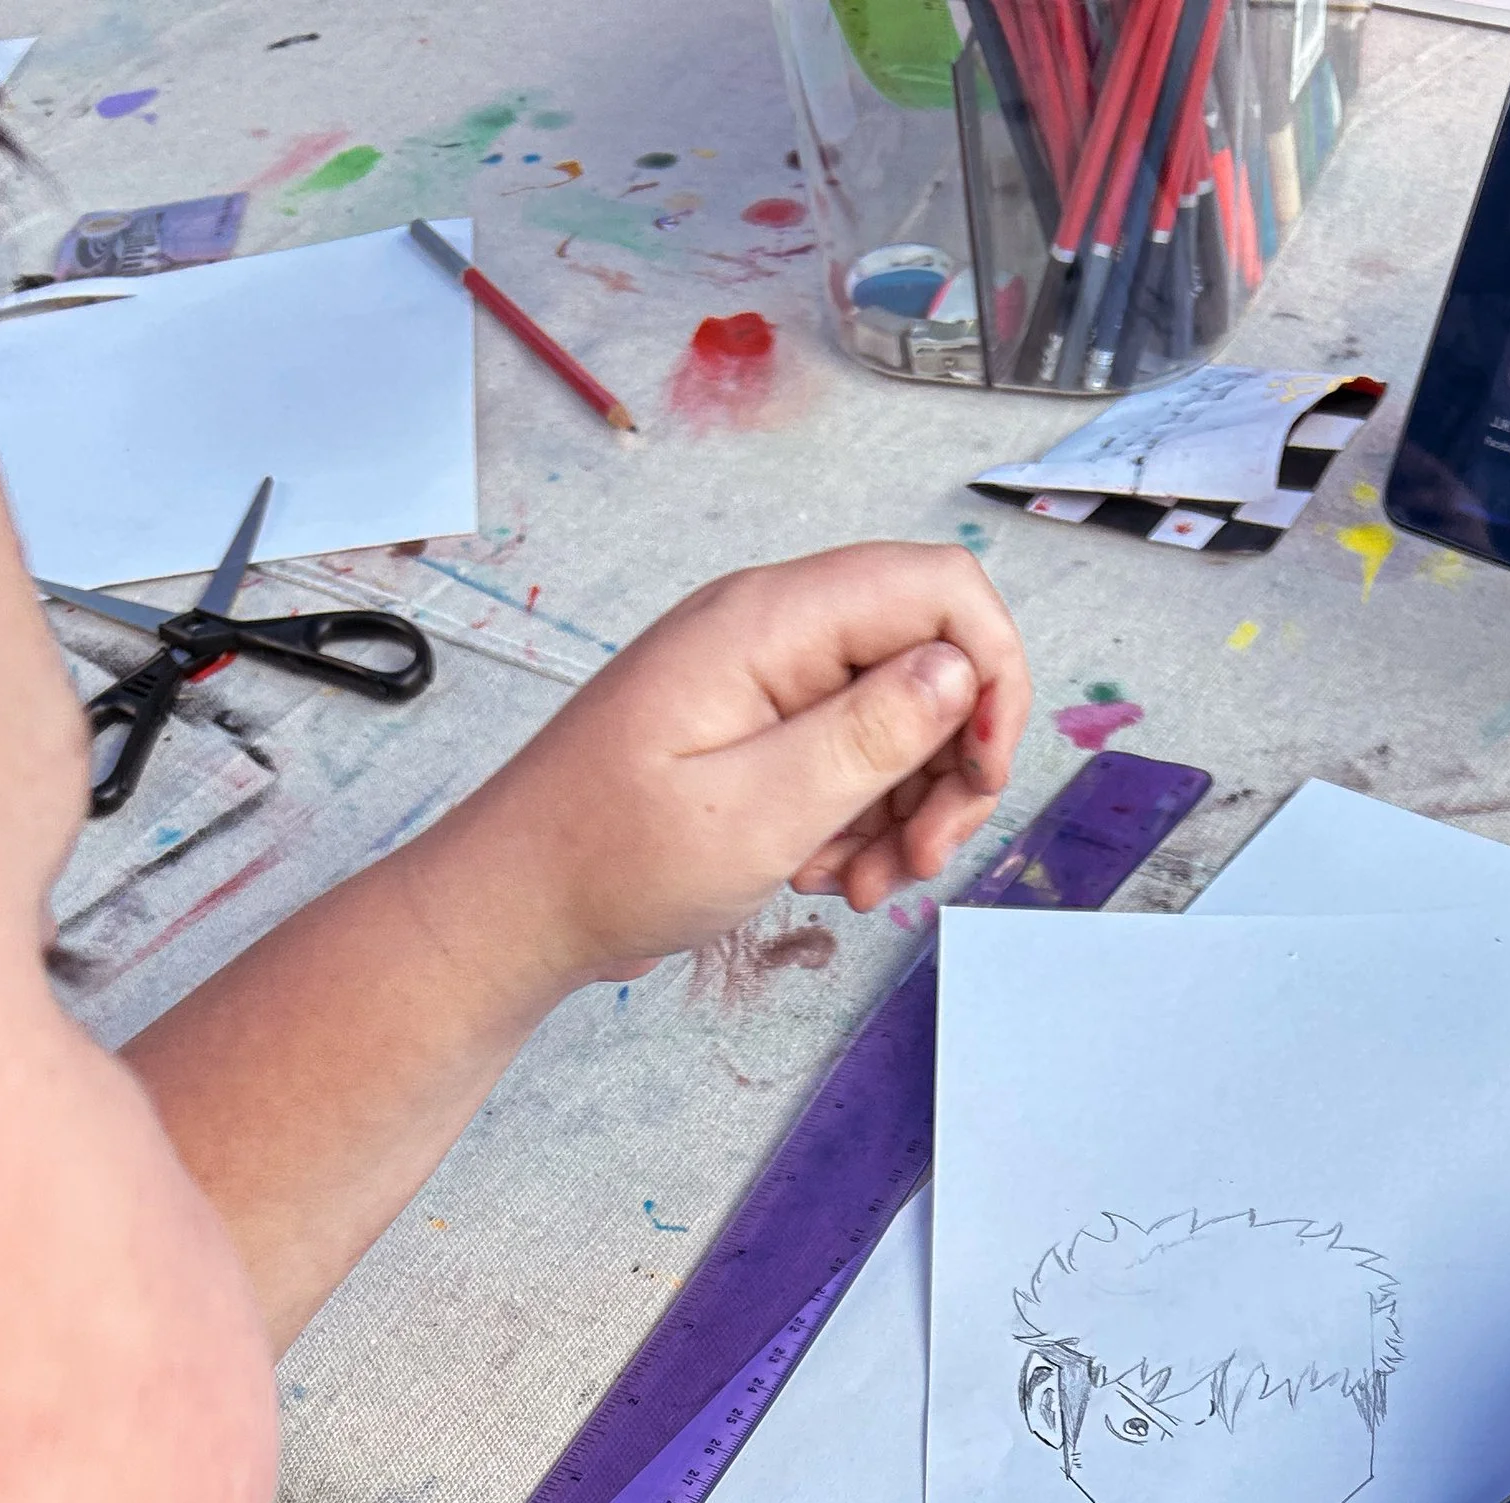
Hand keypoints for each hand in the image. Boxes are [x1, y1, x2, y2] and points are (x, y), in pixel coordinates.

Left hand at [469, 542, 1033, 992]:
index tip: (982, 775)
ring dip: (908, 812)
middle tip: (924, 858)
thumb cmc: (606, 859)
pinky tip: (827, 874)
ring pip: (901, 723)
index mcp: (769, 623)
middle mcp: (774, 634)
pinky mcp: (759, 732)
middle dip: (950, 766)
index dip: (990, 673)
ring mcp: (767, 683)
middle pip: (932, 661)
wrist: (519, 905)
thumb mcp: (755, 810)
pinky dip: (863, 823)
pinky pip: (852, 761)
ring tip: (863, 885)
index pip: (938, 590)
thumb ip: (866, 735)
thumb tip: (958, 671)